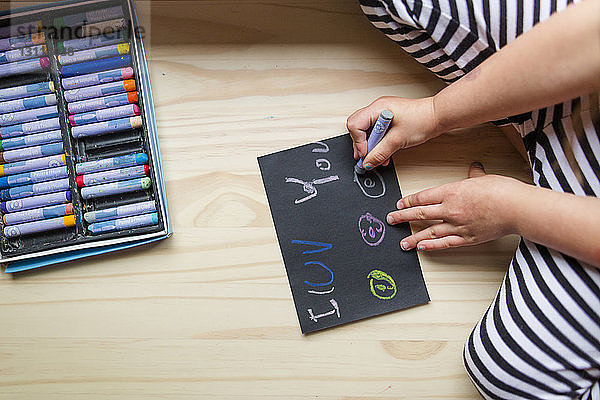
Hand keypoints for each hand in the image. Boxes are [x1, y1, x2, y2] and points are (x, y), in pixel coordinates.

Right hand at [346, 96, 439, 168]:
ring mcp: (382, 112)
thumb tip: (368, 162)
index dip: (359, 142)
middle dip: (360, 144)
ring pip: (366, 130)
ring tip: (377, 156)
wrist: (437, 117)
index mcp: (377, 108)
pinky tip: (383, 151)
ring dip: (370, 146)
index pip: (355, 125)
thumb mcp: (398, 141)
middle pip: (357, 126)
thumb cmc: (423, 120)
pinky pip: (375, 131)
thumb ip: (380, 153)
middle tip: (366, 157)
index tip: (366, 153)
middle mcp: (377, 108)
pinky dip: (377, 143)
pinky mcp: (388, 118)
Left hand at [387, 163, 526, 250]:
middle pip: (420, 214)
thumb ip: (473, 176)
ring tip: (402, 242)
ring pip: (429, 232)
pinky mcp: (467, 238)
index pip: (423, 197)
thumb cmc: (503, 191)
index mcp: (451, 192)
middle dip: (403, 217)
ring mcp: (457, 226)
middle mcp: (450, 209)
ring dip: (413, 237)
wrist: (517, 208)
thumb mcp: (483, 178)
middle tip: (391, 219)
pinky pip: (445, 244)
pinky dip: (432, 247)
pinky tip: (421, 248)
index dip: (408, 201)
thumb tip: (474, 169)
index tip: (400, 203)